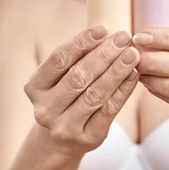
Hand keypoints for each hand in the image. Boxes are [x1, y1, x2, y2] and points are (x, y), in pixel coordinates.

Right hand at [24, 26, 139, 155]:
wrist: (59, 140)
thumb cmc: (64, 96)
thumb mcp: (60, 77)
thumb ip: (77, 58)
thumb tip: (108, 35)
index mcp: (34, 87)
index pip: (59, 59)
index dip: (81, 42)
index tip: (104, 28)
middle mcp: (45, 108)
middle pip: (78, 76)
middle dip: (104, 54)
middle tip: (124, 38)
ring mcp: (65, 127)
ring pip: (95, 94)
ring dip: (116, 71)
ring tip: (132, 54)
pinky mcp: (87, 138)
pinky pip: (108, 110)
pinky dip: (123, 90)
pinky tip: (134, 75)